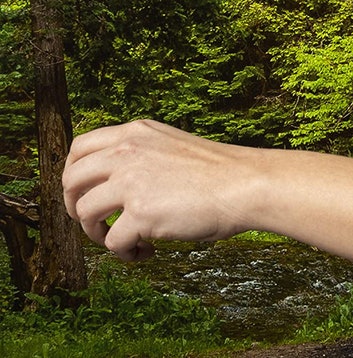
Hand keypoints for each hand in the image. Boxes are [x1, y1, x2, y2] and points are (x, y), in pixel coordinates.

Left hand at [63, 119, 258, 260]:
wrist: (247, 185)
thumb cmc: (220, 172)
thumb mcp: (171, 145)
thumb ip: (140, 154)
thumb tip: (113, 183)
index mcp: (134, 133)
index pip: (79, 148)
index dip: (72, 175)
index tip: (82, 193)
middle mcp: (126, 152)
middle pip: (71, 181)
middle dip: (75, 208)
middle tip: (95, 224)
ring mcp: (131, 182)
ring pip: (85, 213)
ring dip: (98, 234)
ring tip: (127, 241)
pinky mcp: (141, 213)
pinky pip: (113, 242)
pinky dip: (125, 253)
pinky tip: (149, 250)